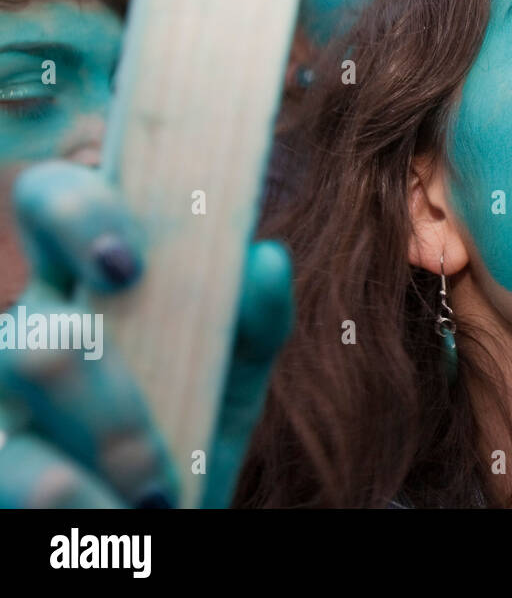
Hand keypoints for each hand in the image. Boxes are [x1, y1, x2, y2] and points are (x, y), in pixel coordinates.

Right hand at [0, 162, 291, 507]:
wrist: (164, 529)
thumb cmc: (190, 435)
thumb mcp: (233, 377)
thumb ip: (255, 320)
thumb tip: (266, 258)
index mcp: (85, 285)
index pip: (51, 201)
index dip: (78, 212)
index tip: (130, 266)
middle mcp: (27, 333)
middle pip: (32, 318)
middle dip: (106, 376)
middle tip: (149, 409)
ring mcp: (1, 405)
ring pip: (22, 375)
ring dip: (110, 441)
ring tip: (155, 486)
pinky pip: (18, 478)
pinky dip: (86, 504)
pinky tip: (126, 518)